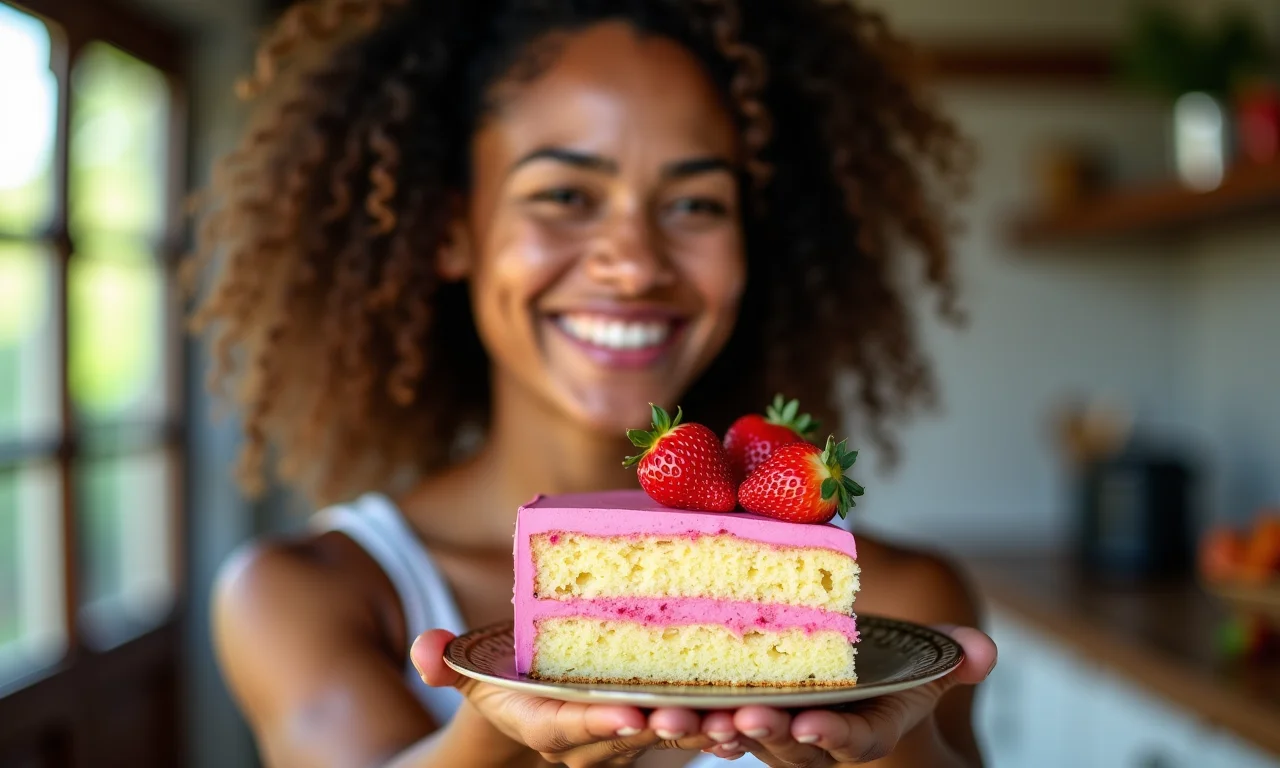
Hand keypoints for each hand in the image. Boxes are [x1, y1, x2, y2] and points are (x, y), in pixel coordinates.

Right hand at [411, 629, 716, 766]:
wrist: (535, 708)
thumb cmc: (507, 680)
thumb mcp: (473, 671)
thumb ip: (448, 663)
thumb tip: (425, 650)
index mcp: (543, 722)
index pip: (568, 728)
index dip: (597, 722)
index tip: (628, 713)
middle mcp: (588, 742)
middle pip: (628, 737)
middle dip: (661, 727)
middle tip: (695, 715)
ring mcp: (626, 740)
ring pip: (665, 738)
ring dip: (701, 732)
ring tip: (734, 722)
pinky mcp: (656, 727)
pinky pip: (689, 732)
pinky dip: (719, 729)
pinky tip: (750, 719)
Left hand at [697, 626, 996, 765]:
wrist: (847, 684)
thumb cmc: (885, 675)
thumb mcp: (923, 666)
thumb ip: (951, 658)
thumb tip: (984, 650)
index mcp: (860, 730)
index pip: (849, 741)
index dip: (832, 737)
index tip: (813, 726)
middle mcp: (812, 739)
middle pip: (784, 743)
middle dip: (762, 732)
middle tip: (739, 719)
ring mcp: (771, 731)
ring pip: (737, 735)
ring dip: (707, 728)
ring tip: (675, 718)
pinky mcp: (735, 715)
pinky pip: (707, 720)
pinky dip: (683, 716)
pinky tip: (652, 708)